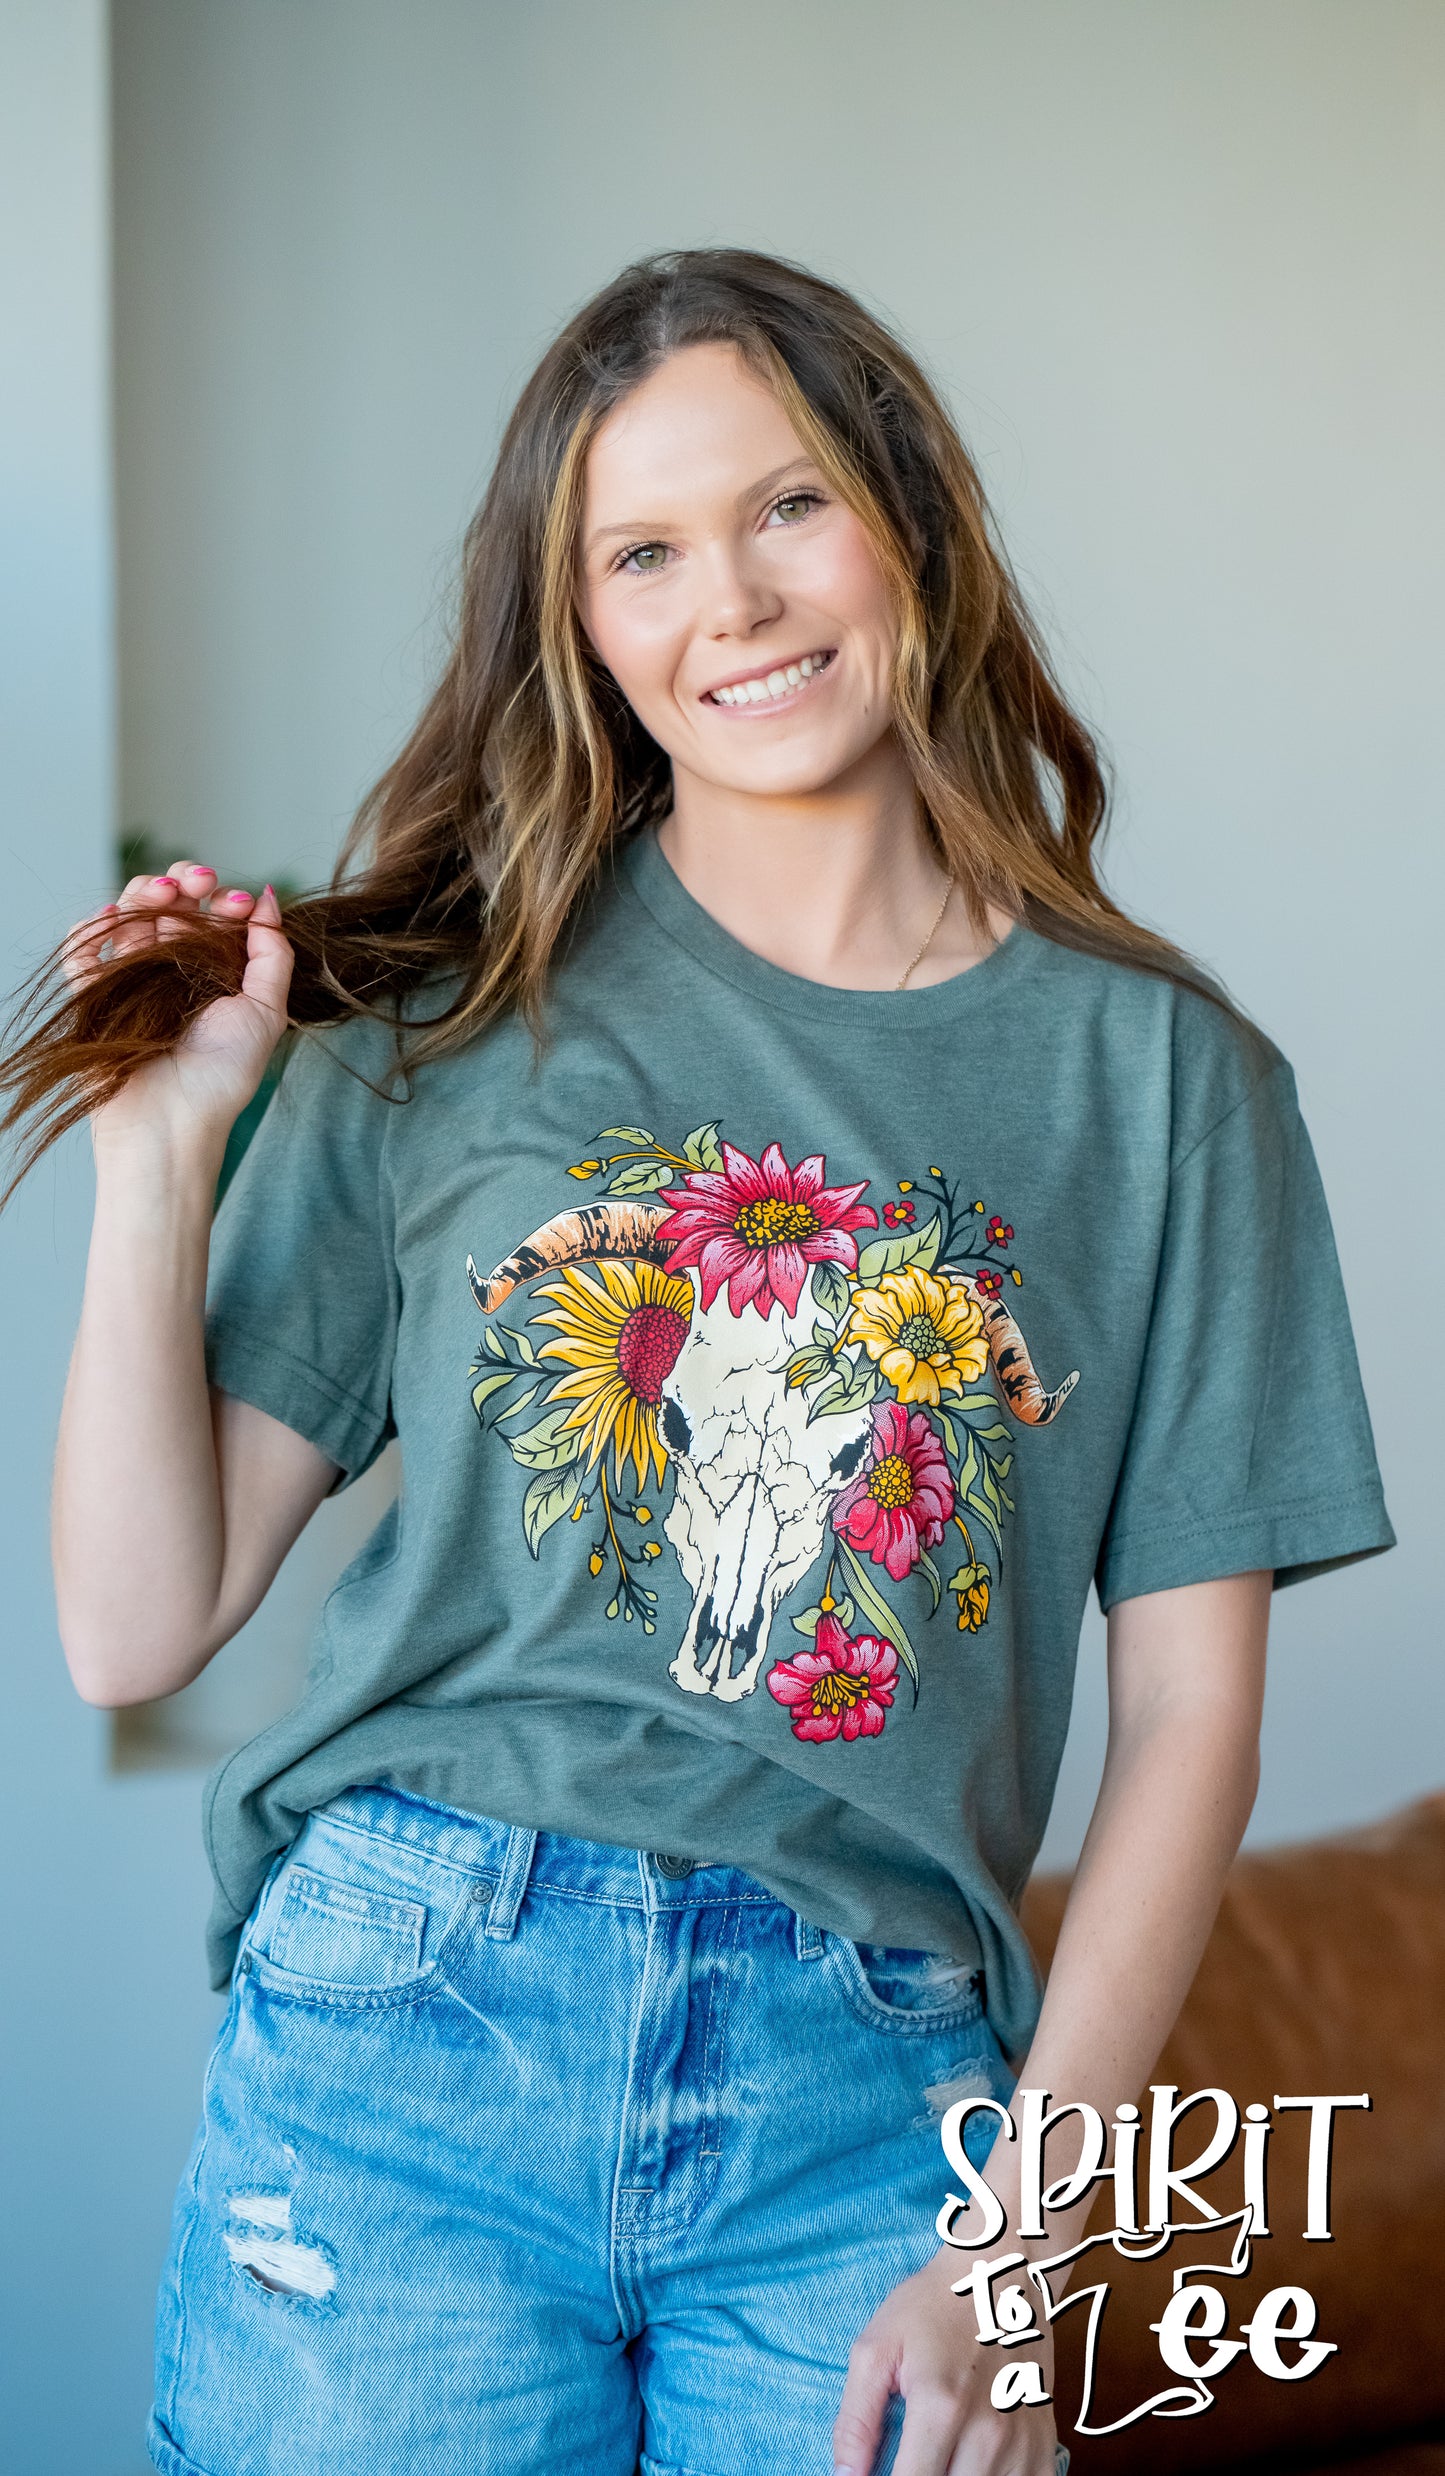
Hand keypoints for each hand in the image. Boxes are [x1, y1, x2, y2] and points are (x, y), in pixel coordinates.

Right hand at [65, 861, 293, 1152]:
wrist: (172, 1123)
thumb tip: (267, 898)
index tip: (237, 904)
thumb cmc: (223, 1075)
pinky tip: (113, 917)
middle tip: (199, 881)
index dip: (224, 900)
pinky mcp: (93, 997)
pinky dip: (92, 927)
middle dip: (184, 882)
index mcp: (212, 975)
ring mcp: (130, 982)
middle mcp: (171, 973)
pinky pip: (83, 951)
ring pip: (127, 918)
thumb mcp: (266, 1010)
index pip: (212, 919)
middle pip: (168, 908)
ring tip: (164, 892)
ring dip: (143, 893)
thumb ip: (271, 954)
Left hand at [833, 2249, 1059, 2474]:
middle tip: (910, 2456)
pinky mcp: (1045, 2445)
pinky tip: (974, 2465)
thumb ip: (855, 2421)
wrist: (1003, 2272)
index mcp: (940, 2407)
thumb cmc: (934, 2305)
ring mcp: (1023, 2443)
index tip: (882, 2474)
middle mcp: (988, 2433)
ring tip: (939, 2456)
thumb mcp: (876, 2348)